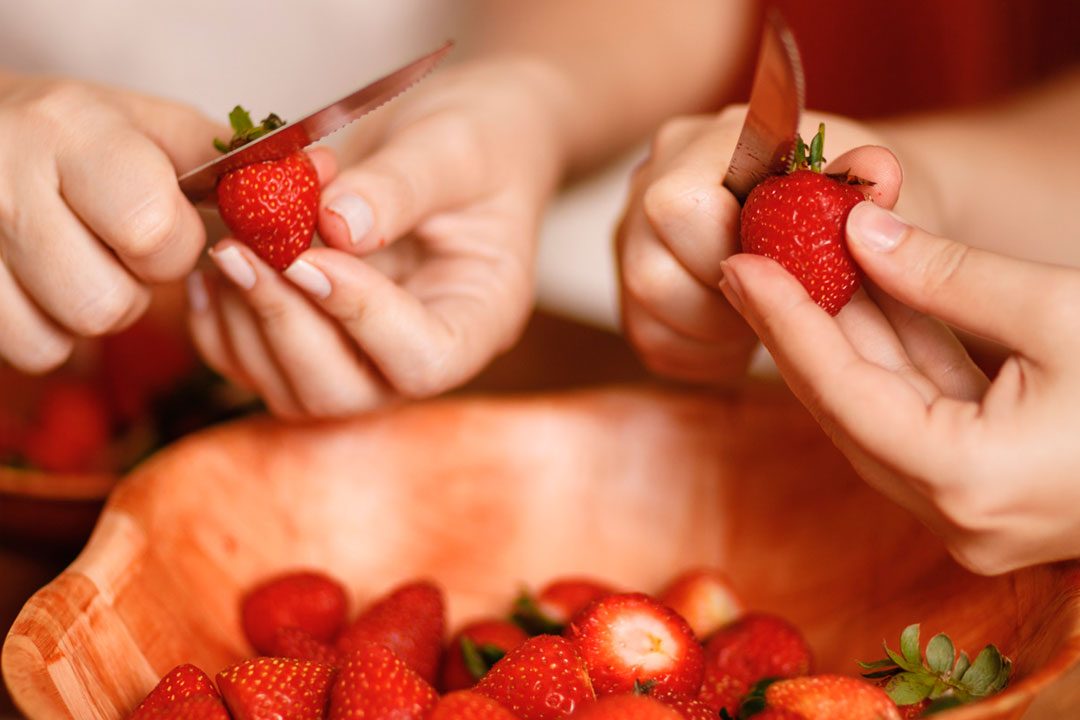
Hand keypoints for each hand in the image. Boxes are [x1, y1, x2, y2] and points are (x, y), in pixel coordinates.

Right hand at [0, 74, 220, 371]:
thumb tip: (322, 175)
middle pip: (110, 303)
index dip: (179, 246)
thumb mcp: (154, 127)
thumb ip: (234, 160)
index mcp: (74, 134)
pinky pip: (33, 350)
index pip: (154, 232)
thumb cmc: (84, 136)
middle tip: (125, 247)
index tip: (171, 223)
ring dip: (101, 309)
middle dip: (139, 285)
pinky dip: (55, 329)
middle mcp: (7, 185)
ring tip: (89, 259)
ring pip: (73, 333)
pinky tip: (51, 282)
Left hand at [187, 60, 566, 418]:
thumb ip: (401, 186)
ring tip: (228, 245)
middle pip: (344, 392)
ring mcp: (363, 356)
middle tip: (242, 252)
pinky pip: (253, 363)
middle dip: (285, 325)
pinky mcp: (314, 340)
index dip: (361, 317)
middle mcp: (417, 355)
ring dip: (246, 323)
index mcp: (478, 319)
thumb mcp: (453, 149)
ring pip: (290, 389)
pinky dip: (219, 325)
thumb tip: (335, 223)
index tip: (309, 255)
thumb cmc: (476, 142)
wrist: (453, 138)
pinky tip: (211, 269)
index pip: (424, 359)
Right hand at [615, 107, 910, 384]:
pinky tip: (746, 336)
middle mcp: (654, 179)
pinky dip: (705, 354)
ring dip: (714, 334)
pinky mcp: (634, 284)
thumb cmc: (853, 204)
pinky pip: (653, 341)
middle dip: (724, 307)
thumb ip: (869, 185)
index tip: (788, 270)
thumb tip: (877, 171)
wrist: (840, 217)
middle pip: (651, 273)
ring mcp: (634, 232)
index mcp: (708, 142)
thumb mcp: (871, 193)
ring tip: (766, 319)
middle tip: (781, 304)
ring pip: (646, 310)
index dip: (731, 255)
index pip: (681, 207)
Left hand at [719, 201, 1079, 573]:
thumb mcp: (1063, 313)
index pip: (840, 390)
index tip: (738, 264)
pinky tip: (859, 299)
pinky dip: (889, 359)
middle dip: (798, 327)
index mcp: (966, 482)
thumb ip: (949, 277)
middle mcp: (953, 513)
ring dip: (840, 338)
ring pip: (876, 411)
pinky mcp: (984, 493)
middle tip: (750, 260)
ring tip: (792, 268)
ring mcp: (968, 511)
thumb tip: (859, 232)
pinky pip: (915, 417)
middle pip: (845, 406)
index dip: (784, 321)